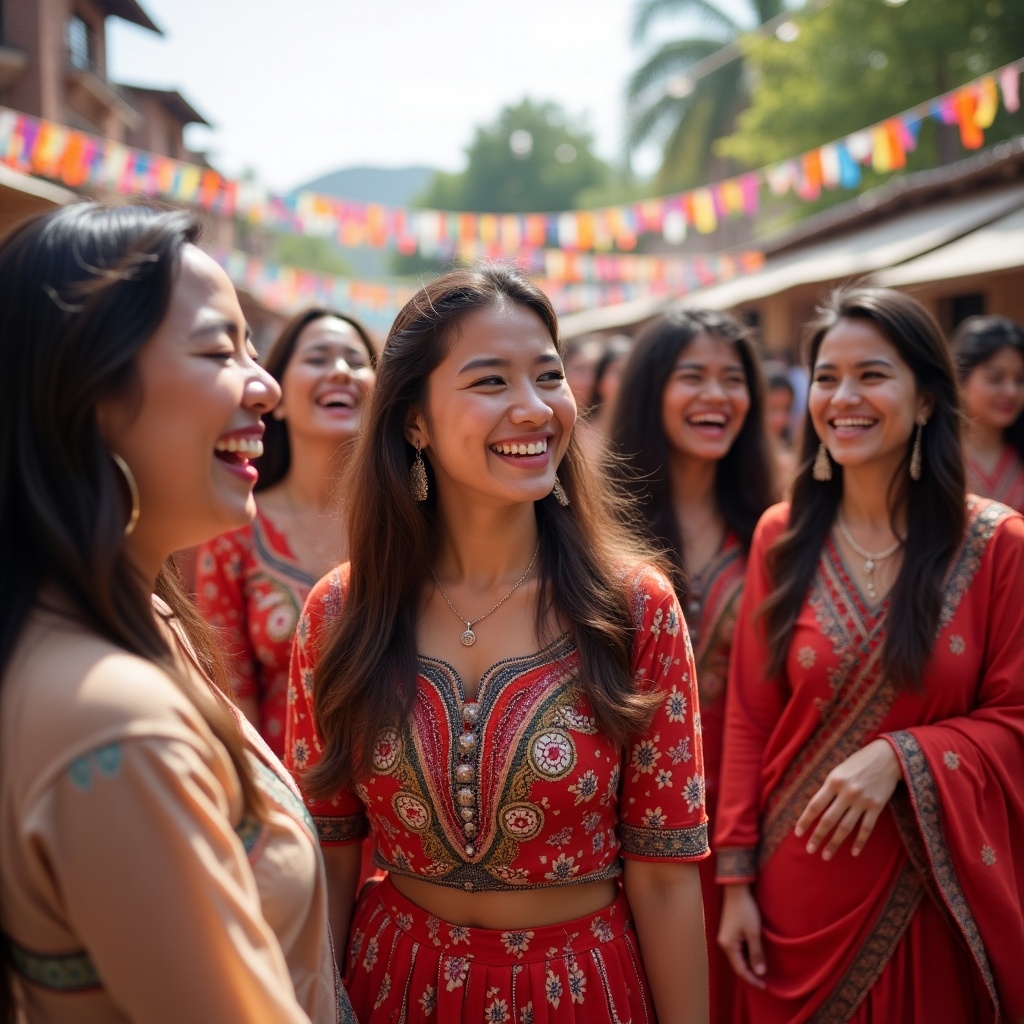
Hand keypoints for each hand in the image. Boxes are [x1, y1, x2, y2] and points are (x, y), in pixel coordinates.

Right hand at [718, 884, 766, 988]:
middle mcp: (724, 944)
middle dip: (750, 975)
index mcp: (728, 946)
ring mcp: (725, 938)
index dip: (752, 980)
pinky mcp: (729, 932)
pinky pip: (737, 950)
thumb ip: (756, 954)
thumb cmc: (745, 910)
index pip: (740, 970)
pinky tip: (754, 957)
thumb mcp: (753, 933)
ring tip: (761, 971)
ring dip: (748, 965)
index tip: (765, 987)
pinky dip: (746, 957)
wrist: (736, 890)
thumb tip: (759, 973)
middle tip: (765, 982)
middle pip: (737, 965)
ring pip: (737, 958)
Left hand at [794, 738, 901, 859]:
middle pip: (829, 820)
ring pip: (846, 827)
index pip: (815, 805)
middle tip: (810, 850)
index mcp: (833, 782)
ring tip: (826, 855)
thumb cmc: (858, 763)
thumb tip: (816, 809)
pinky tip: (853, 852)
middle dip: (818, 837)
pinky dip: (859, 842)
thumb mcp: (838, 771)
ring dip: (835, 843)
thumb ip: (828, 789)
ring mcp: (862, 801)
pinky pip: (866, 828)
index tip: (798, 833)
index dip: (806, 820)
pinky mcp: (877, 807)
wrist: (886, 757)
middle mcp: (846, 793)